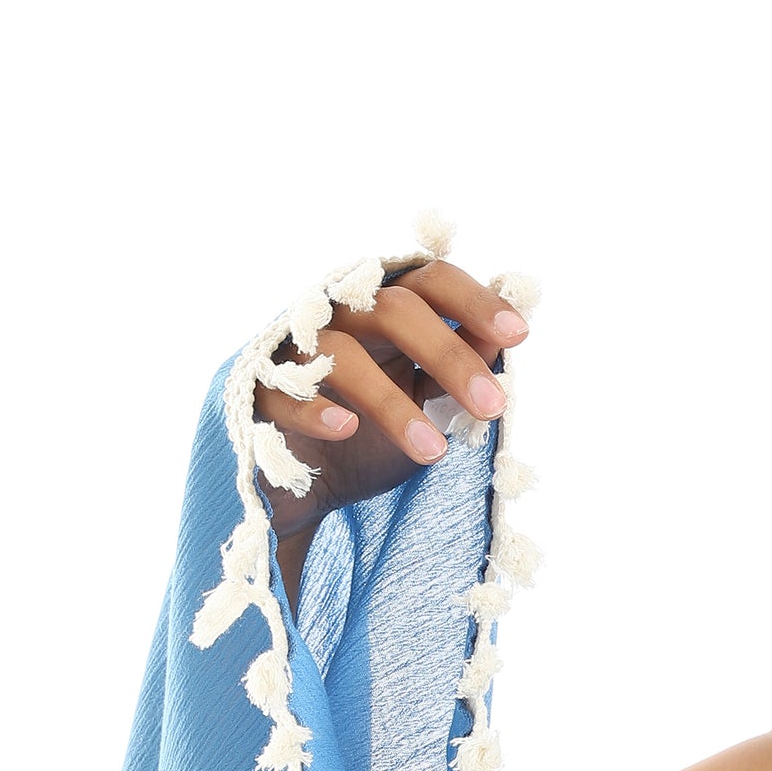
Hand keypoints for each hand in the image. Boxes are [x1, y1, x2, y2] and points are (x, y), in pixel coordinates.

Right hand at [253, 260, 530, 535]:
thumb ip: (458, 364)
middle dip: (450, 356)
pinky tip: (346, 428)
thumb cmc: (369, 436)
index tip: (517, 333)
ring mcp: (292, 350)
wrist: (300, 489)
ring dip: (393, 403)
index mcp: (384, 312)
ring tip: (435, 452)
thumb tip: (503, 336)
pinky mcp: (255, 391)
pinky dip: (314, 408)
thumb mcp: (424, 400)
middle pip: (394, 309)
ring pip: (343, 352)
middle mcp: (337, 316)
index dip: (473, 300)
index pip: (430, 281)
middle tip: (492, 407)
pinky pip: (280, 390)